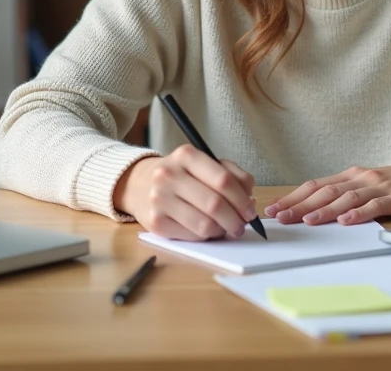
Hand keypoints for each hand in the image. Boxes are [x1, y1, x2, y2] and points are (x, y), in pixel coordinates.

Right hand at [113, 145, 256, 240]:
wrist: (139, 184)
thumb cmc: (181, 175)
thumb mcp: (204, 164)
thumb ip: (231, 174)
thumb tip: (250, 198)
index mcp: (186, 155)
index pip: (223, 180)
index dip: (242, 199)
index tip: (250, 211)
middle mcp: (169, 175)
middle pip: (215, 204)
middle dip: (236, 219)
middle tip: (242, 225)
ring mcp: (159, 199)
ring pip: (204, 224)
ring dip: (222, 230)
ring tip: (225, 228)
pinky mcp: (155, 222)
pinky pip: (191, 236)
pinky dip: (205, 236)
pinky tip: (207, 230)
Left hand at [264, 154, 390, 225]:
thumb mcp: (373, 187)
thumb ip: (351, 196)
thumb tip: (321, 211)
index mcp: (353, 176)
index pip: (315, 185)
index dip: (293, 197)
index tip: (273, 209)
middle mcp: (362, 178)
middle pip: (324, 191)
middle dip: (298, 205)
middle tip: (277, 217)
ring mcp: (380, 186)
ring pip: (345, 198)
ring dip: (323, 210)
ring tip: (305, 221)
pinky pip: (375, 206)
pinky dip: (359, 214)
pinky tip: (346, 221)